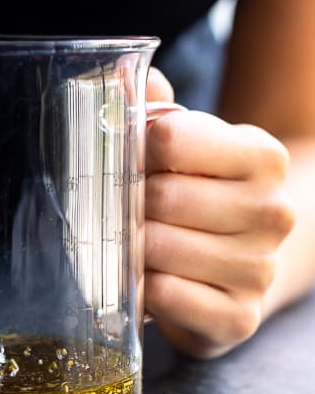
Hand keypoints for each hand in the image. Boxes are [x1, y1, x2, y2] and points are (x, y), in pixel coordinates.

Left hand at [144, 68, 294, 357]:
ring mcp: (260, 268)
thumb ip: (159, 109)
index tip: (129, 161)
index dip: (134, 149)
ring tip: (132, 244)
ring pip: (159, 248)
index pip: (171, 137)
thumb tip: (127, 75)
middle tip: (120, 209)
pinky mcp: (239, 317)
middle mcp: (273, 212)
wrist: (240, 266)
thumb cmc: (202, 199)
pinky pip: (166, 296)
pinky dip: (141, 288)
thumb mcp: (189, 148)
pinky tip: (144, 279)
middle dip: (128, 203)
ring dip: (130, 247)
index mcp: (263, 157)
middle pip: (162, 196)